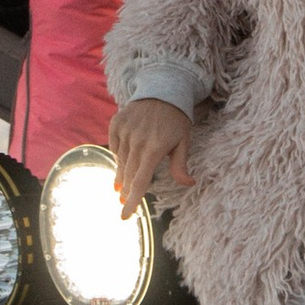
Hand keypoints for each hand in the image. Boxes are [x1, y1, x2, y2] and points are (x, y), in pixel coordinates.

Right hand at [111, 98, 193, 213]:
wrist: (162, 89)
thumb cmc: (176, 119)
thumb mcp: (183, 142)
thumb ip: (181, 165)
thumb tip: (190, 184)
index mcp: (155, 149)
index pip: (140, 181)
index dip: (132, 200)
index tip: (124, 216)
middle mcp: (137, 141)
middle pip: (128, 174)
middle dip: (125, 191)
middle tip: (122, 201)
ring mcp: (125, 131)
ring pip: (120, 161)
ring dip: (121, 174)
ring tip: (120, 185)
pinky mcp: (116, 123)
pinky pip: (114, 146)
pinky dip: (118, 154)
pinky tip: (123, 158)